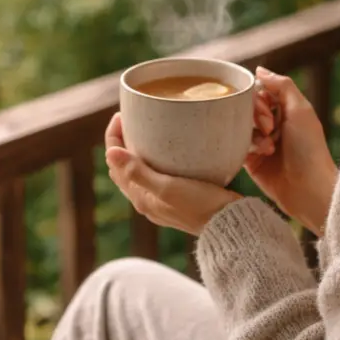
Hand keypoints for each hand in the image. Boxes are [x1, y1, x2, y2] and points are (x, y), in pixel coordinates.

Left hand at [104, 113, 240, 234]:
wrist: (229, 224)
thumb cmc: (200, 206)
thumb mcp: (167, 188)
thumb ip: (137, 172)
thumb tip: (110, 153)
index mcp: (140, 197)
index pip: (115, 164)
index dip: (113, 137)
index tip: (122, 115)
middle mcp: (147, 200)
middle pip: (124, 167)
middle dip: (122, 142)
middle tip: (132, 119)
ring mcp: (162, 200)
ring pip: (140, 171)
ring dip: (137, 151)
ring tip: (146, 130)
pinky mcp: (178, 198)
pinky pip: (158, 175)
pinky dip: (155, 159)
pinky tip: (169, 149)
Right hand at [246, 67, 337, 235]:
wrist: (308, 188)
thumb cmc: (309, 149)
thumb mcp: (300, 109)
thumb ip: (282, 86)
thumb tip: (259, 69)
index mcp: (286, 111)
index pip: (260, 93)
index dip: (259, 98)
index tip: (268, 111)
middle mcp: (272, 125)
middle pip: (248, 108)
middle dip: (256, 115)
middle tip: (270, 128)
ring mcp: (260, 143)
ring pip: (241, 126)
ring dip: (255, 134)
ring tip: (270, 147)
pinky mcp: (250, 161)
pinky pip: (236, 145)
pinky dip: (249, 146)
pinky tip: (263, 154)